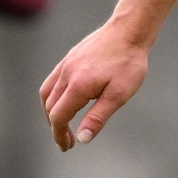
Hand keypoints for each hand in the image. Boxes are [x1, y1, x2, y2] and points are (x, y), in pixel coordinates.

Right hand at [40, 22, 148, 151]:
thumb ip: (98, 117)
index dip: (59, 135)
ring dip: (52, 112)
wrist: (130, 30)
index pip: (58, 117)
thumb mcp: (119, 94)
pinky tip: (66, 100)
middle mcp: (66, 74)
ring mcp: (66, 64)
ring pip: (47, 93)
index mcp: (77, 86)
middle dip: (56, 127)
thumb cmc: (128, 62)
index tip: (67, 147)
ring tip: (63, 124)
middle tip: (68, 141)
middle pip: (50, 107)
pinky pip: (53, 80)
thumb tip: (82, 139)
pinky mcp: (70, 58)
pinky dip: (53, 96)